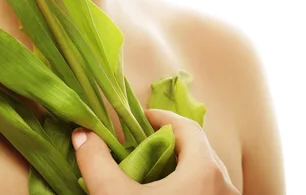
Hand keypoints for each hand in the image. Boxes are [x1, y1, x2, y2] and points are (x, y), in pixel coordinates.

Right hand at [72, 109, 239, 193]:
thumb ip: (96, 162)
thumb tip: (81, 134)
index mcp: (205, 171)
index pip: (187, 127)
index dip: (162, 117)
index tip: (141, 118)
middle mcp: (224, 187)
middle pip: (198, 150)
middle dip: (169, 143)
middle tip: (143, 144)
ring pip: (205, 176)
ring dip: (179, 168)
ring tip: (152, 173)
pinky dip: (188, 189)